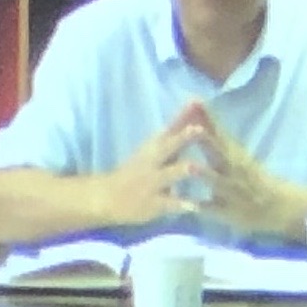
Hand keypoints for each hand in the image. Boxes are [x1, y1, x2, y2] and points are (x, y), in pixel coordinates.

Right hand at [104, 107, 212, 227]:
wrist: (106, 196)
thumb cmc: (138, 169)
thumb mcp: (153, 148)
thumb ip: (175, 133)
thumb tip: (195, 108)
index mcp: (155, 145)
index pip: (170, 126)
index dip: (184, 114)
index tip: (198, 100)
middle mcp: (154, 160)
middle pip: (169, 145)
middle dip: (184, 137)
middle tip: (200, 129)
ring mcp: (153, 182)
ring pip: (170, 174)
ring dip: (183, 170)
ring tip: (197, 168)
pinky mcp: (154, 203)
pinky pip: (170, 204)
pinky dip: (183, 204)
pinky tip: (197, 207)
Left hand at [180, 105, 302, 237]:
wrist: (279, 207)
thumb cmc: (253, 178)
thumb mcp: (237, 154)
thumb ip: (217, 138)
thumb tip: (199, 115)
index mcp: (234, 154)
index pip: (220, 131)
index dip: (208, 117)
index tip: (193, 101)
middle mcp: (234, 169)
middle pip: (219, 152)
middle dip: (207, 139)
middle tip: (193, 125)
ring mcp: (233, 191)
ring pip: (218, 182)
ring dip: (206, 175)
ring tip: (191, 167)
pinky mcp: (230, 211)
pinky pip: (217, 210)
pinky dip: (205, 208)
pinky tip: (192, 207)